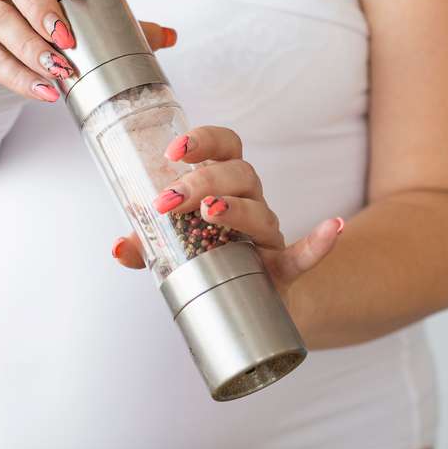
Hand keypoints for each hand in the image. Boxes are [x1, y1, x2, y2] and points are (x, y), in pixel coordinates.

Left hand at [111, 126, 344, 297]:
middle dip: (202, 181)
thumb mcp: (175, 251)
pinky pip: (305, 255)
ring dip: (236, 208)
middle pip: (238, 175)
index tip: (173, 152)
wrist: (248, 306)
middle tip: (167, 201)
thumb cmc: (211, 263)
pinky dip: (319, 242)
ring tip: (210, 214)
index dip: (203, 142)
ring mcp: (268, 235)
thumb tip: (118, 246)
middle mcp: (252, 202)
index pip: (225, 147)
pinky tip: (330, 228)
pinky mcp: (283, 269)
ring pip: (260, 210)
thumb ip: (148, 247)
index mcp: (227, 188)